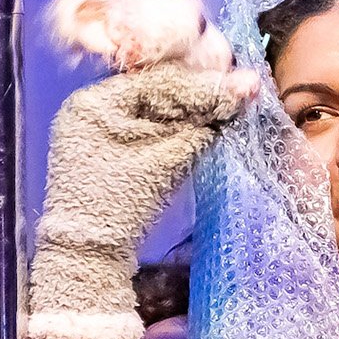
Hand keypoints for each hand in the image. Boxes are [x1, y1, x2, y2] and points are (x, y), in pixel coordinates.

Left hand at [26, 63, 255, 338]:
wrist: (91, 256)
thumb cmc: (120, 207)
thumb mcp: (165, 160)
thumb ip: (204, 123)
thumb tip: (248, 87)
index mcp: (93, 103)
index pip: (158, 81)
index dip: (203, 83)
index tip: (243, 84)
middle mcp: (91, 108)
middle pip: (156, 90)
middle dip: (201, 91)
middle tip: (244, 87)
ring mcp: (97, 128)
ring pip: (155, 107)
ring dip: (194, 107)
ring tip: (232, 101)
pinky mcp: (109, 148)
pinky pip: (148, 125)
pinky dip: (178, 125)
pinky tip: (209, 120)